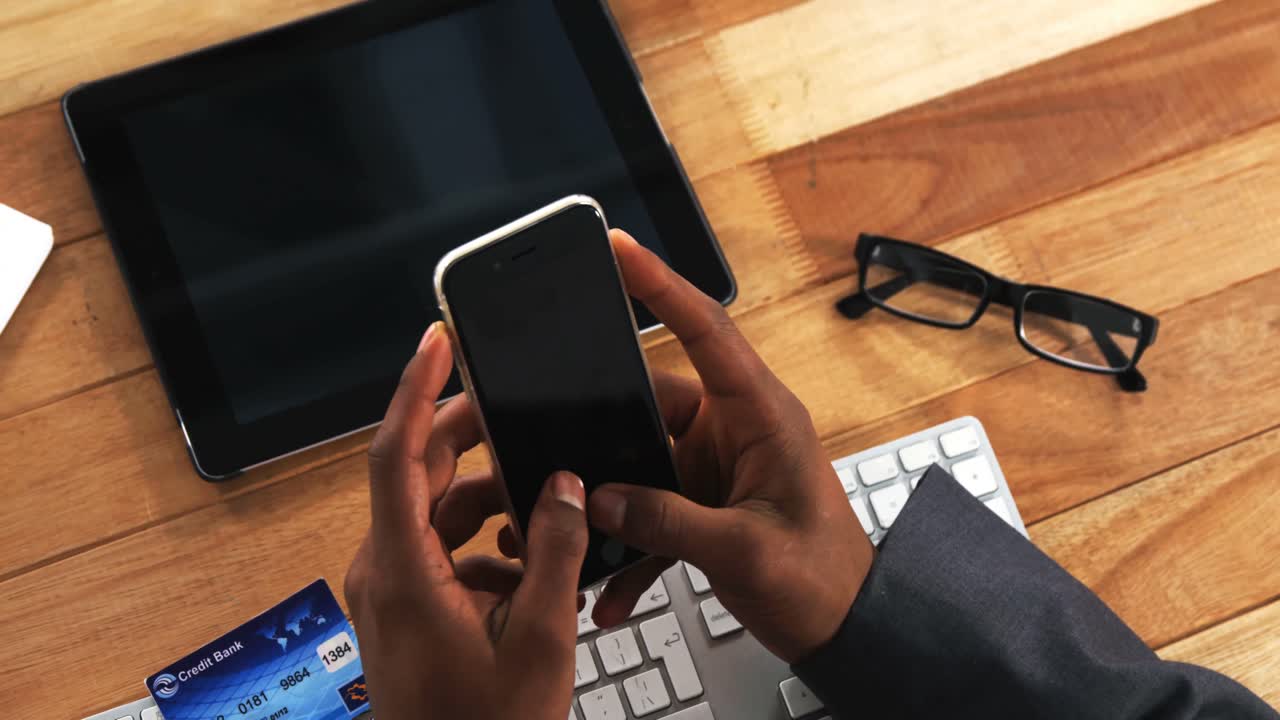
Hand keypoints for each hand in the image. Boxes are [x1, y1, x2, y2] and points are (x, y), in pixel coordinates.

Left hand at [344, 322, 586, 719]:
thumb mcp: (539, 640)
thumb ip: (554, 551)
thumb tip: (564, 484)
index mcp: (405, 572)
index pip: (396, 456)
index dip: (417, 392)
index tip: (437, 343)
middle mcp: (384, 570)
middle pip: (419, 473)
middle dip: (470, 437)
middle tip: (516, 409)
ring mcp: (390, 589)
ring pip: (436, 511)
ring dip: (488, 501)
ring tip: (544, 510)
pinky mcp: (405, 604)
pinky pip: (441, 548)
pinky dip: (483, 542)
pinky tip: (530, 568)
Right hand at [587, 230, 874, 662]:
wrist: (846, 628)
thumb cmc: (824, 579)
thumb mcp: (746, 550)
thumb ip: (671, 523)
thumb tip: (603, 500)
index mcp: (762, 415)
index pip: (707, 333)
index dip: (662, 286)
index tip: (620, 248)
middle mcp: (735, 430)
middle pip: (650, 402)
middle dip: (603, 428)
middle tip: (553, 435)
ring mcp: (714, 467)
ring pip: (641, 460)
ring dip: (613, 504)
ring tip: (579, 531)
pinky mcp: (701, 502)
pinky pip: (649, 509)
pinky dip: (629, 548)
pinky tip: (608, 587)